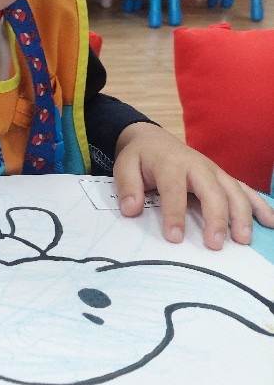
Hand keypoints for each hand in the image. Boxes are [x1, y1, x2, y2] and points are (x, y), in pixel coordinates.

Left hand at [113, 122, 273, 249]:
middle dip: (216, 218)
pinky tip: (269, 223)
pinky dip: (260, 205)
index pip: (174, 190)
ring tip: (243, 240)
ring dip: (242, 215)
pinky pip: (245, 190)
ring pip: (234, 191)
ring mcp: (214, 171)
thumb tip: (132, 209)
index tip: (175, 238)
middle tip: (215, 244)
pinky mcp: (223, 178)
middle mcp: (198, 166)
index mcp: (171, 163)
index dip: (175, 214)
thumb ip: (128, 187)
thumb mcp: (124, 166)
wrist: (153, 139)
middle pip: (212, 191)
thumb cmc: (140, 158)